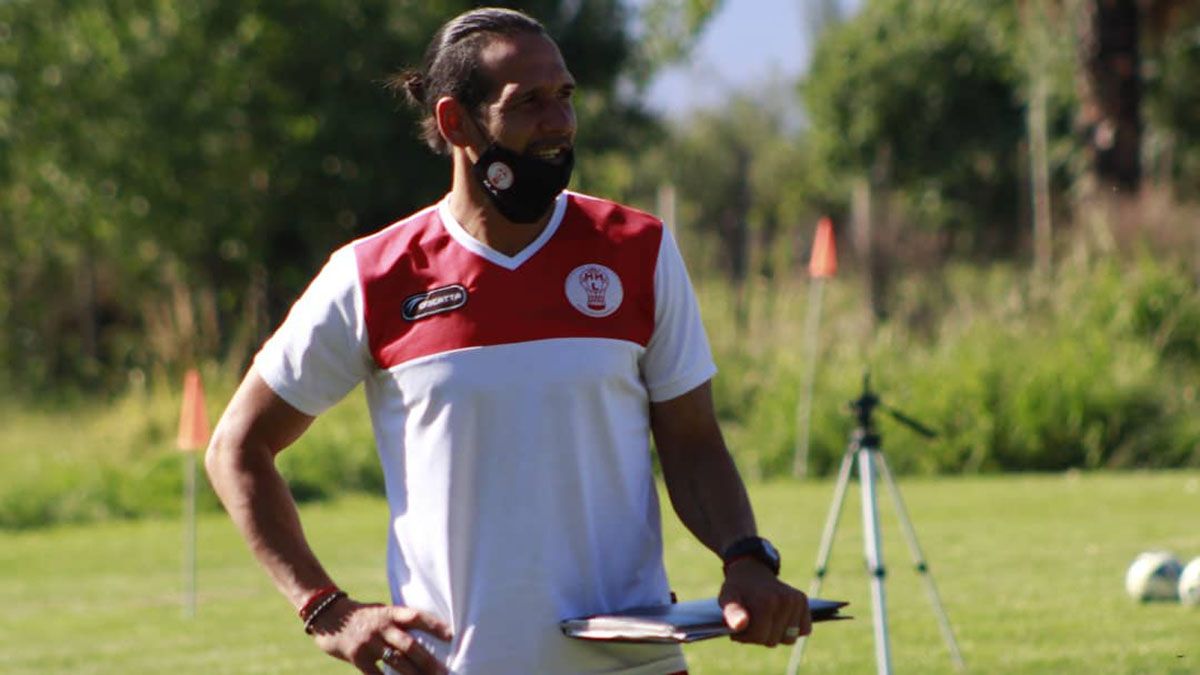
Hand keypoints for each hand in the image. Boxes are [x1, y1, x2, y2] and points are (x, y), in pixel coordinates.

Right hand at [309, 597, 452, 674]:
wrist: (328, 616)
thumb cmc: (362, 616)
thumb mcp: (382, 612)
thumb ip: (399, 622)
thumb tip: (425, 635)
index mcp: (391, 612)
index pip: (417, 617)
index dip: (435, 625)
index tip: (452, 635)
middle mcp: (382, 626)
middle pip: (409, 645)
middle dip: (428, 661)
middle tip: (444, 673)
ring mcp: (369, 642)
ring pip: (396, 661)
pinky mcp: (356, 656)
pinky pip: (375, 674)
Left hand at [718, 559, 810, 646]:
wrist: (750, 571)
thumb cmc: (737, 589)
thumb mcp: (727, 598)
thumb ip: (731, 613)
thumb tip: (741, 624)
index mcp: (766, 601)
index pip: (759, 637)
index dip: (745, 636)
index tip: (738, 625)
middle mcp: (785, 600)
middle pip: (773, 640)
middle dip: (759, 635)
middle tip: (751, 620)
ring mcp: (796, 600)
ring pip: (789, 638)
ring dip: (775, 633)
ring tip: (765, 619)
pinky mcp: (803, 601)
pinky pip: (804, 630)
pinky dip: (791, 628)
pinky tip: (779, 618)